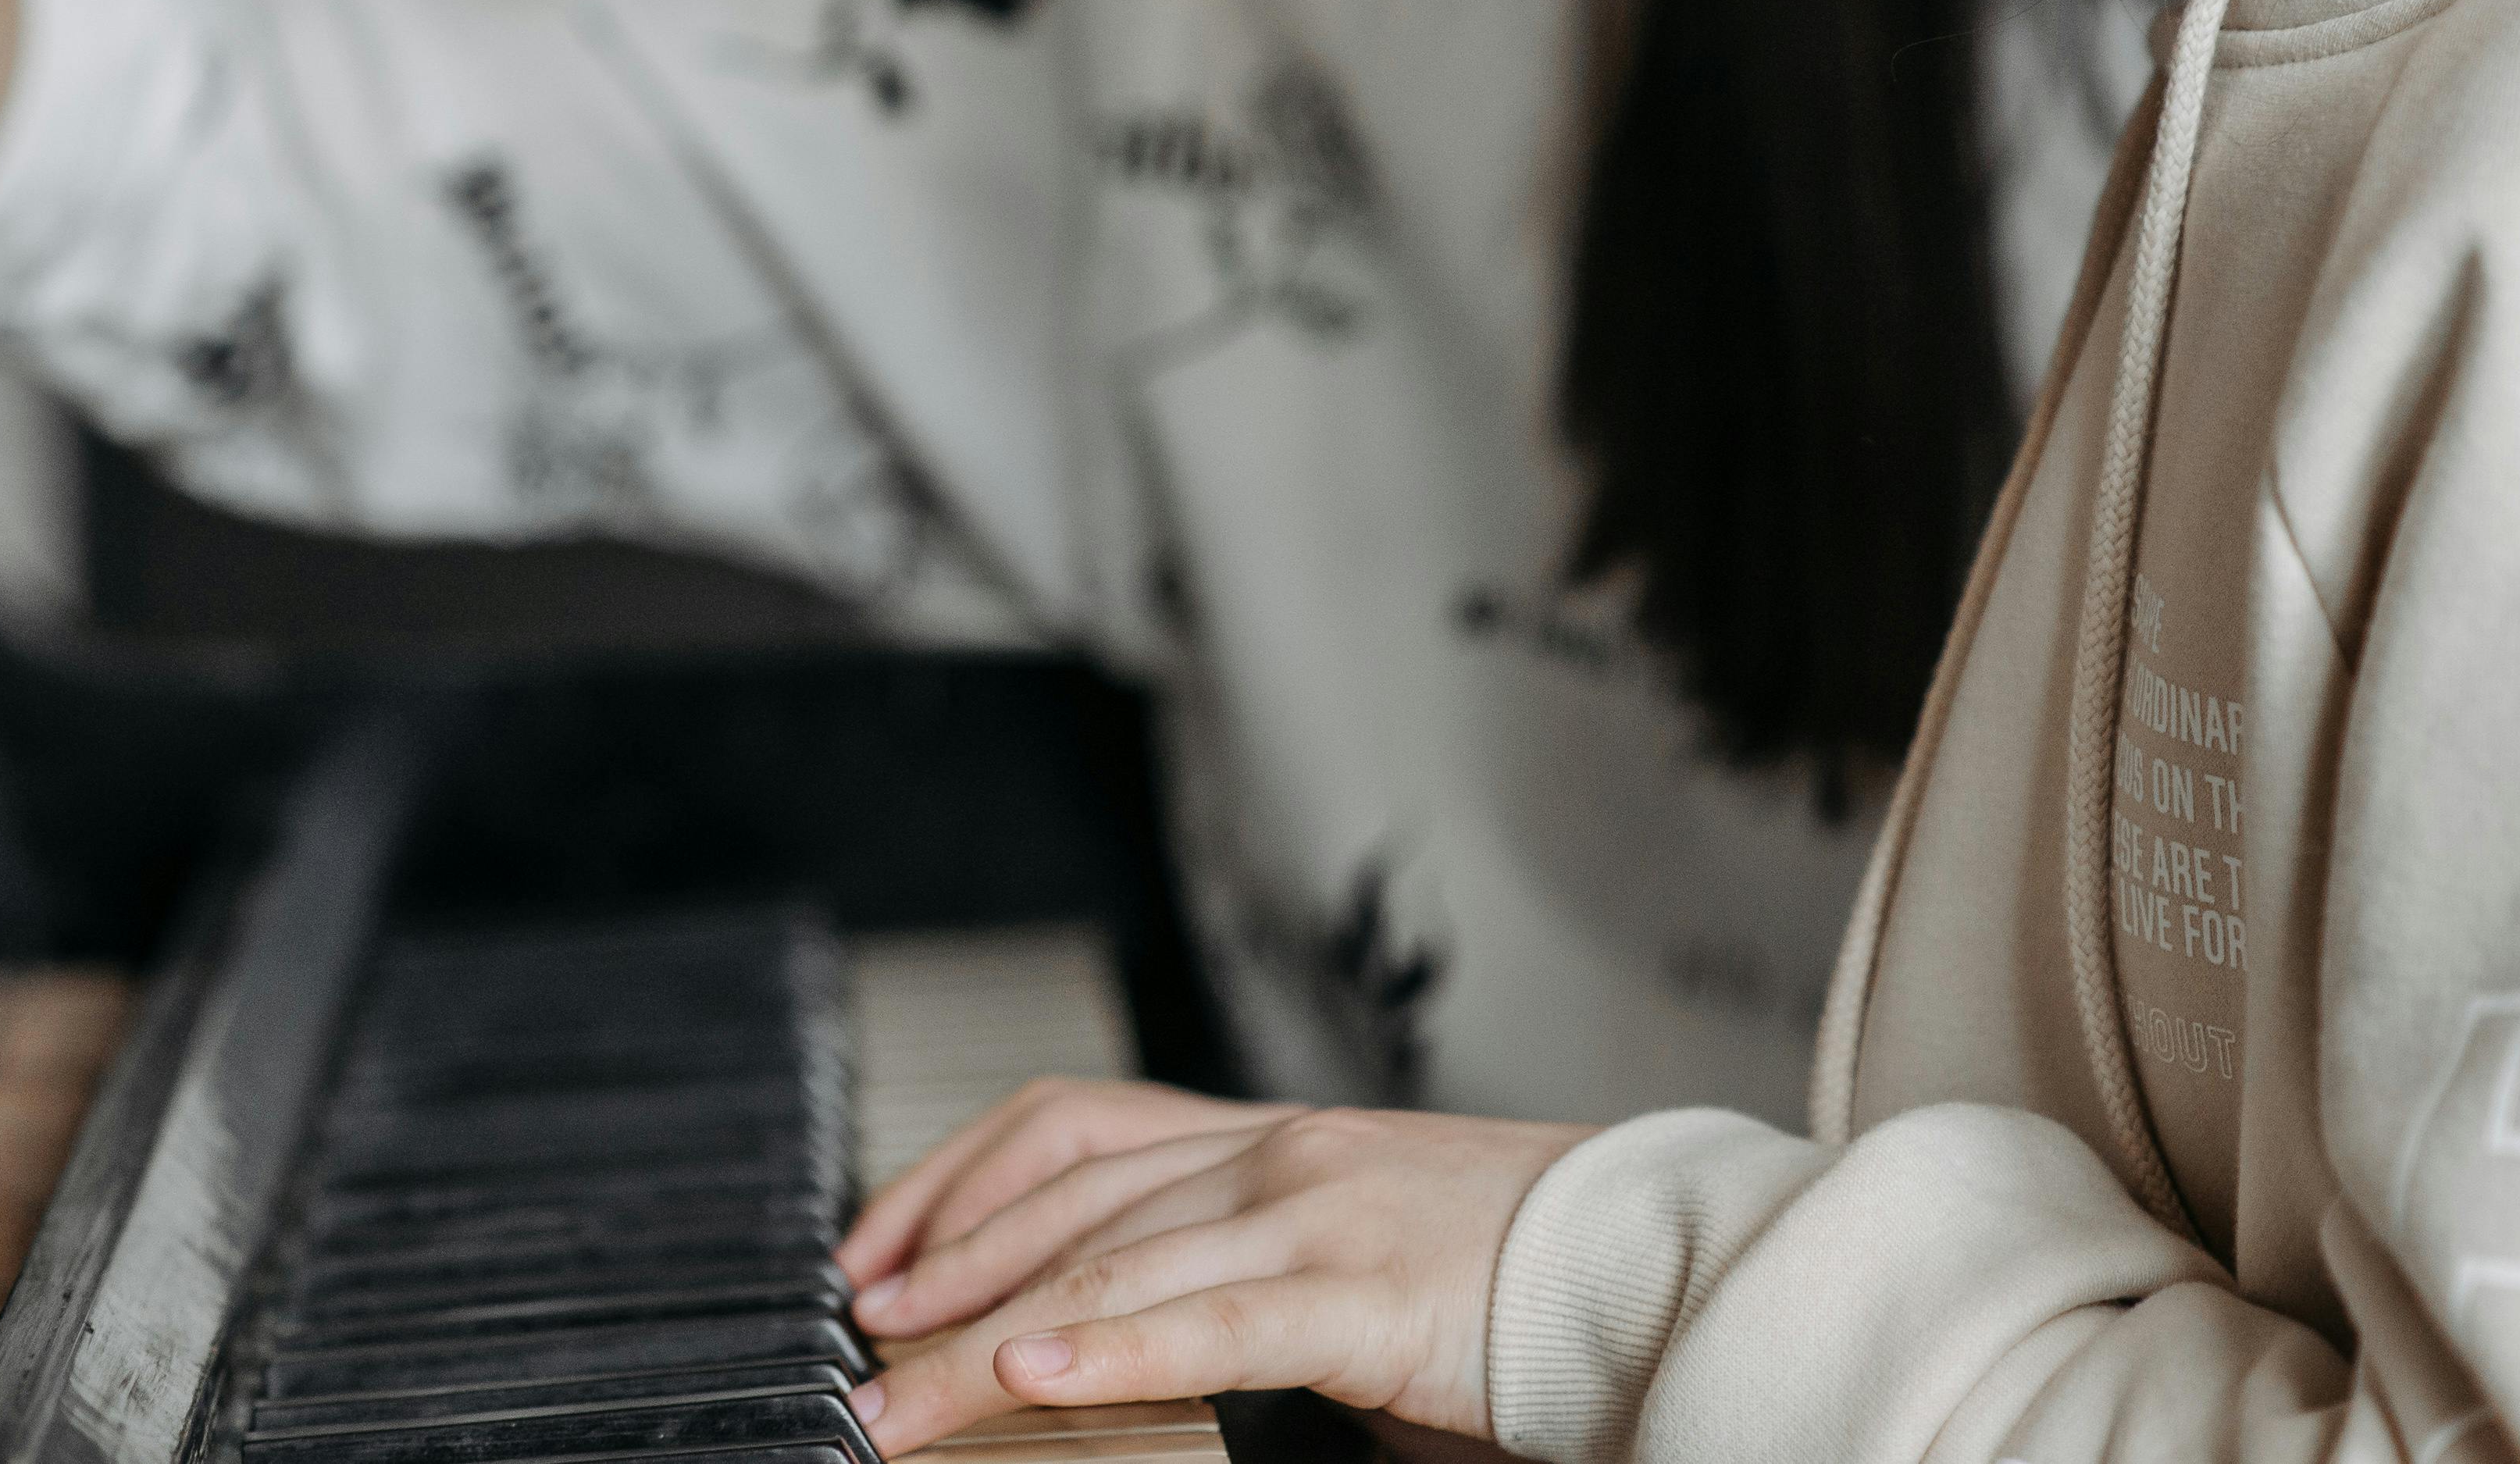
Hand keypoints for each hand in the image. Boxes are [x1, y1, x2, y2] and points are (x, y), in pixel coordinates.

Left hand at [841, 1098, 1592, 1457]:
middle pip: (1062, 1203)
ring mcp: (1316, 1215)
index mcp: (1269, 1138)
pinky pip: (1211, 1321)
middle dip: (940, 1268)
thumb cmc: (1519, 1278)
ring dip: (979, 1335)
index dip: (954, 1180)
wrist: (1666, 1265)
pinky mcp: (1365, 1296)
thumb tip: (1124, 1331)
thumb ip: (1242, 1274)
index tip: (875, 1249)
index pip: (1067, 1128)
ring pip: (1107, 1264)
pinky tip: (1028, 1373)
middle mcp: (1275, 1155)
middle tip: (853, 1334)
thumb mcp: (1348, 1257)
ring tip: (895, 1390)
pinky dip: (1108, 1347)